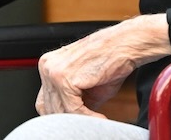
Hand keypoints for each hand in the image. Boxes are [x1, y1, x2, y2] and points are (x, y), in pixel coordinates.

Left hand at [34, 15, 170, 116]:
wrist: (124, 44)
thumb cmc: (109, 60)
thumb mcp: (86, 86)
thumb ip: (74, 102)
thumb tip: (72, 121)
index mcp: (48, 65)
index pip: (46, 101)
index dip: (62, 115)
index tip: (78, 124)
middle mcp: (47, 66)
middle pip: (51, 108)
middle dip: (71, 119)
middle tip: (90, 125)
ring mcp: (53, 71)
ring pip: (60, 111)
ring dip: (81, 120)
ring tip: (98, 120)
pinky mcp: (64, 78)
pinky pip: (72, 109)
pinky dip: (88, 117)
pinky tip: (101, 117)